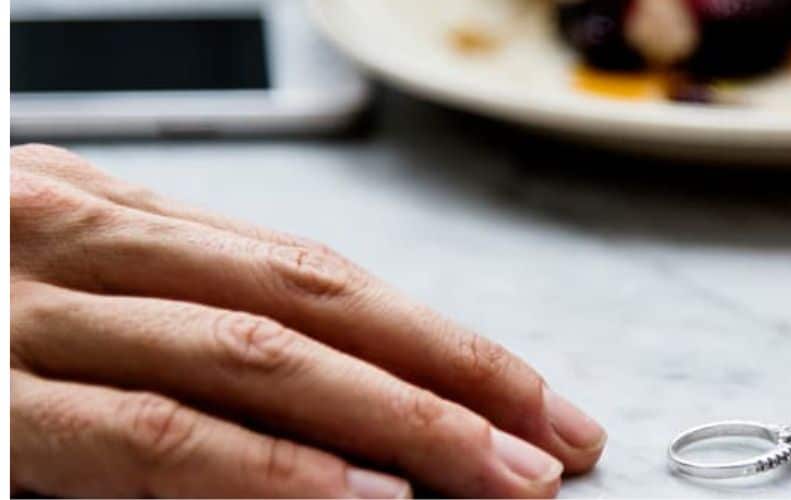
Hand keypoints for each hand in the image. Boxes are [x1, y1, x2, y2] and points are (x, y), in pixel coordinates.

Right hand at [10, 145, 605, 497]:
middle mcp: (68, 247)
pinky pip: (142, 431)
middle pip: (316, 303)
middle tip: (555, 437)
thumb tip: (325, 421)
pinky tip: (353, 496)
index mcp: (99, 220)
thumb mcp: (45, 293)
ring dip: (398, 419)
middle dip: (457, 374)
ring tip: (497, 475)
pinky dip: (260, 468)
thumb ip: (164, 332)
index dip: (441, 335)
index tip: (532, 392)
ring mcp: (15, 321)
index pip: (316, 273)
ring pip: (252, 356)